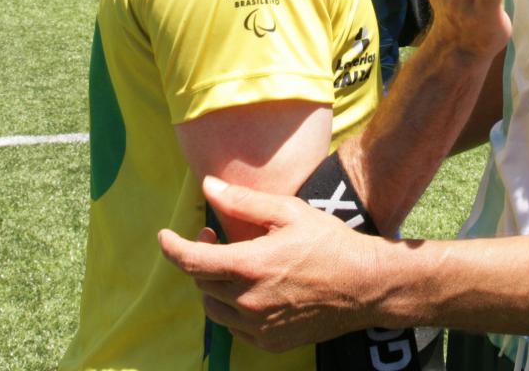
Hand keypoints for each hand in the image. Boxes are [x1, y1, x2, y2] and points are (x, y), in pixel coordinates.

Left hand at [159, 176, 380, 350]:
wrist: (365, 286)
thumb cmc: (330, 242)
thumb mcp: (289, 212)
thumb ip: (243, 202)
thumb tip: (208, 186)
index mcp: (250, 266)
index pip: (191, 261)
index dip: (171, 248)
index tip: (164, 237)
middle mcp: (248, 302)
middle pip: (201, 283)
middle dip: (200, 258)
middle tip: (215, 236)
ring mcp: (258, 326)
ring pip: (214, 308)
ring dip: (213, 285)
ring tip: (233, 264)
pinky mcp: (269, 342)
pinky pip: (235, 327)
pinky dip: (233, 307)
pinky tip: (252, 288)